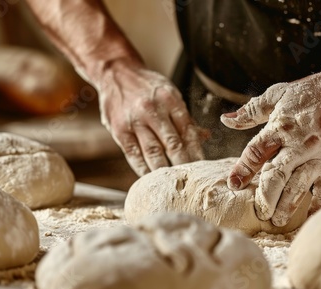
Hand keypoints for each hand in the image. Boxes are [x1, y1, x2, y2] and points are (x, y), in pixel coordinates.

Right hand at [97, 60, 203, 175]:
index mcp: (170, 100)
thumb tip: (205, 137)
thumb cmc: (147, 86)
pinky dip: (143, 169)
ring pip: (153, 152)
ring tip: (173, 183)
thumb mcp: (169, 94)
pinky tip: (151, 178)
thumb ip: (184, 117)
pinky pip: (134, 155)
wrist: (115, 72)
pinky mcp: (119, 131)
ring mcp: (134, 121)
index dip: (197, 151)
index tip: (203, 167)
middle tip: (191, 180)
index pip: (188, 131)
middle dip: (183, 164)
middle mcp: (152, 110)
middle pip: (172, 144)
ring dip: (165, 170)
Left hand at [221, 72, 320, 225]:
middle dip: (266, 196)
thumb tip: (226, 120)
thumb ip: (251, 111)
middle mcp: (299, 143)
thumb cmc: (309, 93)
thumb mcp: (277, 95)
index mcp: (280, 126)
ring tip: (276, 221)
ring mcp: (319, 155)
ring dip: (286, 206)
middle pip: (278, 175)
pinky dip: (318, 205)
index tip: (233, 184)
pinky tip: (308, 218)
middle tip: (259, 213)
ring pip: (299, 186)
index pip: (256, 151)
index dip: (243, 169)